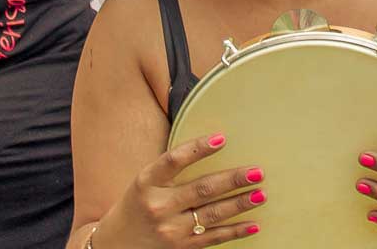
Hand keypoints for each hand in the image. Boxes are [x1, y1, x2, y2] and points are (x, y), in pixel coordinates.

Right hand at [96, 133, 263, 247]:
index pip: (174, 160)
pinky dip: (235, 232)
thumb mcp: (145, 181)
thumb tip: (214, 144)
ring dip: (239, 204)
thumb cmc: (137, 203)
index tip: (222, 138)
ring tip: (261, 194)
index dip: (198, 148)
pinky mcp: (181, 248)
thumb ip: (171, 168)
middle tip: (257, 172)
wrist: (116, 245)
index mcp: (147, 182)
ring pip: (212, 215)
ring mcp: (170, 230)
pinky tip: (253, 224)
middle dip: (233, 180)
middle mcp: (158, 206)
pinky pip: (213, 238)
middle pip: (202, 189)